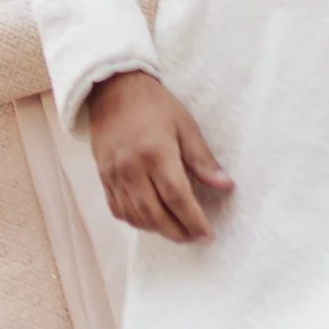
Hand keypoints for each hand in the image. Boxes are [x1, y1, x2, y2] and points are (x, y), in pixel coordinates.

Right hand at [86, 70, 232, 242]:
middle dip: (177, 232)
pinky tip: (151, 219)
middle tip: (195, 237)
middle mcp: (131, 168)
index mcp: (156, 154)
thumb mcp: (186, 127)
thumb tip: (225, 186)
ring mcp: (114, 174)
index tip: (208, 234)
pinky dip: (135, 220)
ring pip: (135, 216)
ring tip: (176, 230)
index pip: (177, 198)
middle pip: (154, 214)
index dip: (194, 221)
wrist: (113, 90)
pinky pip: (117, 209)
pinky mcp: (103, 176)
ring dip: (157, 230)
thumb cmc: (154, 106)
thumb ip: (203, 160)